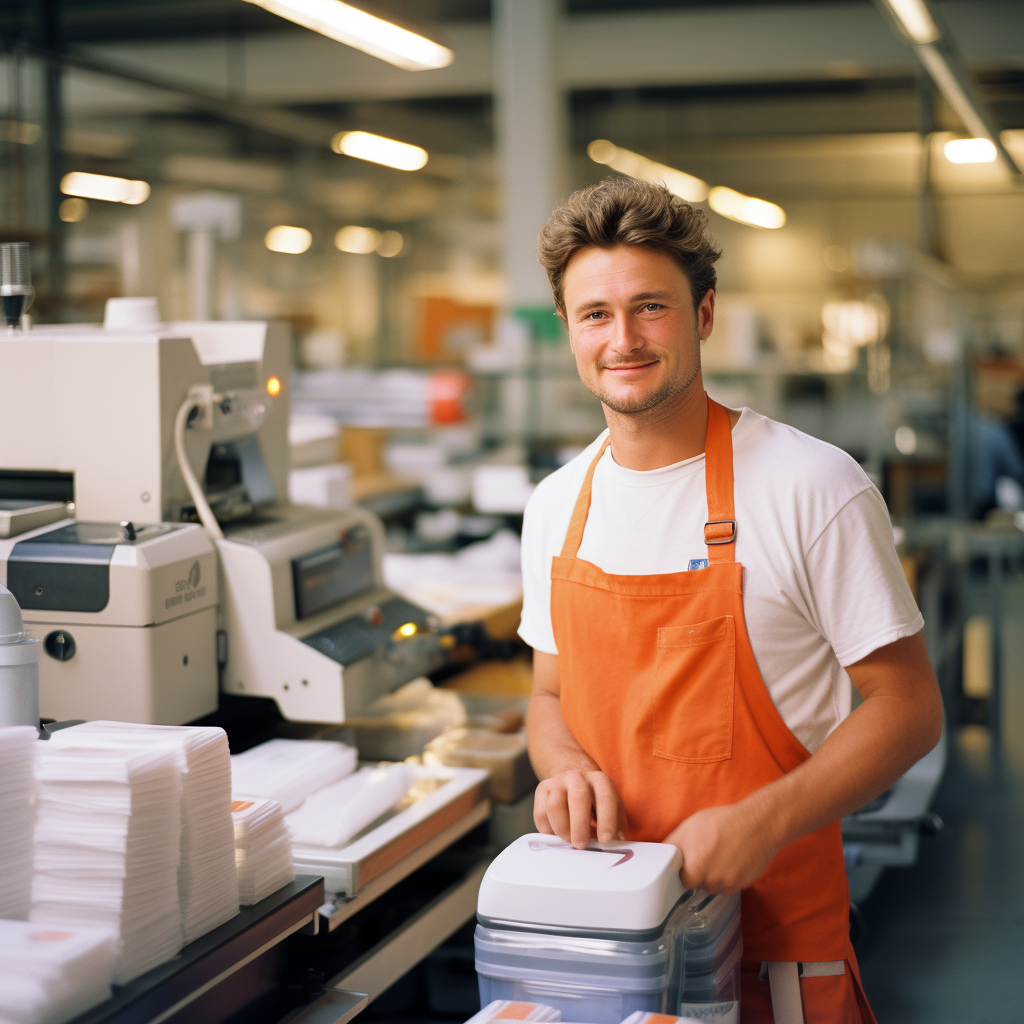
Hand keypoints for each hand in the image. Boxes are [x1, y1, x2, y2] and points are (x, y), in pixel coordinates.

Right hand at [534, 769, 626, 847]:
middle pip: (578, 797)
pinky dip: (549, 830)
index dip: (607, 820)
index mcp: (600, 781)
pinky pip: (541, 814)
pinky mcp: (542, 790)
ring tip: (570, 839)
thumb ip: (615, 827)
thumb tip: (614, 845)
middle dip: (580, 825)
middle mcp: (578, 777)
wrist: (574, 783)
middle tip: (581, 844)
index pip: (606, 798)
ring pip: (554, 806)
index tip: (605, 840)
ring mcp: (557, 782)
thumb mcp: (612, 810)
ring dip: (562, 829)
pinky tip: (558, 835)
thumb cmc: (596, 804)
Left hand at [663, 801, 779, 895]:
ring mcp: (728, 885)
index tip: (689, 860)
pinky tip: (732, 858)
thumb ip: (672, 846)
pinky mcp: (743, 886)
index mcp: (695, 868)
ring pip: (714, 886)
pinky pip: (729, 885)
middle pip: (699, 884)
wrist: (759, 824)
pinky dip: (729, 876)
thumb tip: (662, 858)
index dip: (685, 869)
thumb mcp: (689, 827)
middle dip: (700, 872)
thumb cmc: (723, 822)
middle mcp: (711, 881)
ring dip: (714, 875)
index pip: (682, 880)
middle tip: (707, 852)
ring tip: (721, 853)